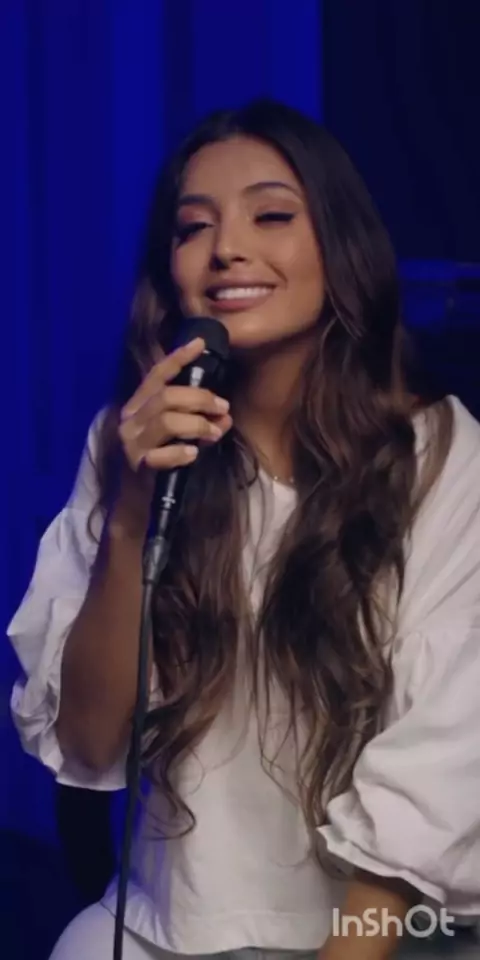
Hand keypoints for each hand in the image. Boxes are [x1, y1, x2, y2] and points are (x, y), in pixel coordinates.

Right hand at [119, 336, 231, 471]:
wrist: (138, 501)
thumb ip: (201, 423)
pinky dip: (180, 452)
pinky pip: (160, 454)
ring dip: (197, 424)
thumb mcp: (181, 436)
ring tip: (214, 432)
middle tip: (223, 408)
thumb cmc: (161, 461)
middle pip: (166, 396)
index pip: (157, 375)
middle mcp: (131, 419)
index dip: (177, 358)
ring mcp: (132, 442)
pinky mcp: (137, 465)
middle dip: (200, 398)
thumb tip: (226, 417)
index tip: (199, 344)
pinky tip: (193, 454)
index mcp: (139, 405)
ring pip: (166, 421)